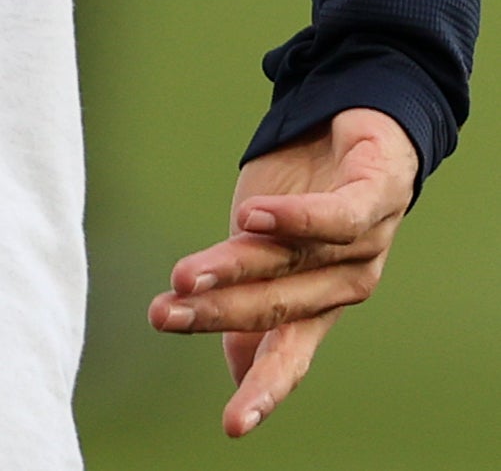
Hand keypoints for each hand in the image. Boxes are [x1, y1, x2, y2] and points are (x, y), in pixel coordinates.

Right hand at [148, 107, 418, 437]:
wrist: (355, 117)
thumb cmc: (305, 190)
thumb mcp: (264, 249)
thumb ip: (253, 302)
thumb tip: (235, 366)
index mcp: (317, 302)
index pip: (286, 353)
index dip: (261, 388)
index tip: (231, 425)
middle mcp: (345, 282)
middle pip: (275, 305)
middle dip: (215, 315)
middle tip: (163, 315)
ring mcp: (367, 242)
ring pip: (292, 262)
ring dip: (235, 269)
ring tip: (185, 276)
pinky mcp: (379, 195)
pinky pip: (338, 216)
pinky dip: (294, 219)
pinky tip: (252, 216)